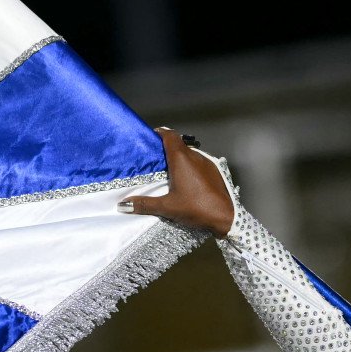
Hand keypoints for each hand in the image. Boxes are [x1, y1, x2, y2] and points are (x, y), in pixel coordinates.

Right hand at [120, 126, 234, 235]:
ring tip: (168, 171)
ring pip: (190, 154)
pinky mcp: (215, 172)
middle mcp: (195, 156)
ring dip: (179, 159)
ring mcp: (208, 163)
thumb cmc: (197, 208)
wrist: (226, 217)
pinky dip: (190, 167)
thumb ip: (144, 204)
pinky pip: (199, 163)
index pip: (170, 135)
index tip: (151, 138)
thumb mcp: (167, 207)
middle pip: (178, 144)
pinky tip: (185, 181)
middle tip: (155, 159)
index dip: (160, 133)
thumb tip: (123, 204)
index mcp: (182, 159)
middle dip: (166, 148)